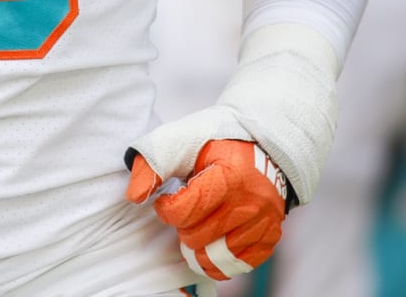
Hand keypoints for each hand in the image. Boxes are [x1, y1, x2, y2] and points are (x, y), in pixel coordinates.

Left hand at [125, 139, 288, 281]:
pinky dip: (219, 261)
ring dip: (198, 245)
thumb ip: (153, 163)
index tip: (165, 200)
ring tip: (195, 226)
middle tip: (183, 211)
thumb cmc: (216, 140)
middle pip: (198, 236)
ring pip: (217, 256)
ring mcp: (264, 223)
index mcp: (229, 175)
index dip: (166, 209)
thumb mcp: (182, 139)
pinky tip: (210, 244)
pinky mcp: (271, 237)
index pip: (186, 211)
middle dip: (181, 226)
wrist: (262, 143)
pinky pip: (240, 266)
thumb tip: (134, 196)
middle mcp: (250, 203)